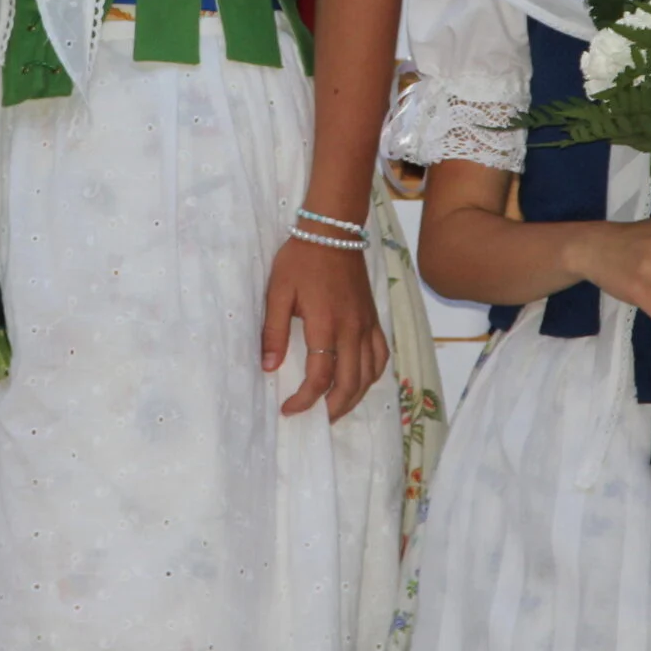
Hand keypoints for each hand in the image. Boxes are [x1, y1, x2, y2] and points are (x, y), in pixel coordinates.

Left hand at [261, 238, 388, 420]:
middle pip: (350, 384)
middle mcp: (351, 330)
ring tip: (336, 408)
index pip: (320, 377)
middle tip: (315, 418)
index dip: (305, 400)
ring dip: (354, 397)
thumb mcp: (277, 292)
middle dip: (333, 408)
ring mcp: (367, 325)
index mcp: (325, 325)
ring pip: (370, 374)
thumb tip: (268, 367)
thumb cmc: (300, 260)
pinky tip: (361, 381)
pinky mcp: (374, 318)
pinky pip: (381, 355)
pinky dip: (373, 375)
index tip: (288, 409)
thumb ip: (274, 332)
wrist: (333, 232)